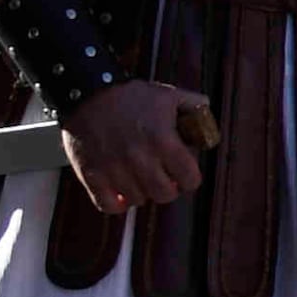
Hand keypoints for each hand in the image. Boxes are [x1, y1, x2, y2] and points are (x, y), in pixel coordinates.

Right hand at [63, 80, 214, 210]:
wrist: (88, 90)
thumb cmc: (130, 95)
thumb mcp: (168, 95)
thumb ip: (194, 107)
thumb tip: (209, 120)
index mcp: (163, 140)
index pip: (190, 179)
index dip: (190, 178)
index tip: (184, 174)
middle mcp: (140, 158)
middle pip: (164, 195)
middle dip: (168, 187)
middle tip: (162, 177)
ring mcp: (114, 168)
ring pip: (137, 200)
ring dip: (141, 191)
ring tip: (138, 177)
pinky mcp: (91, 175)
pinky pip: (108, 206)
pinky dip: (115, 203)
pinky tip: (119, 191)